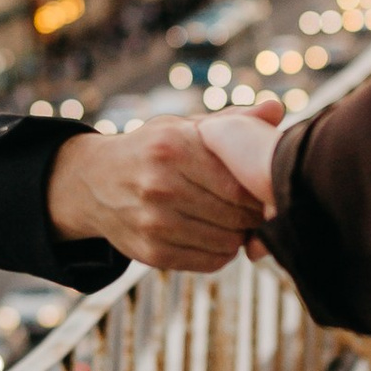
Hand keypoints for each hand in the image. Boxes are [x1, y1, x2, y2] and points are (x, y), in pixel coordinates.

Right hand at [45, 118, 274, 272]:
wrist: (93, 182)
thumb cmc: (151, 150)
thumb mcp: (182, 127)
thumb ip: (230, 121)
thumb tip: (277, 109)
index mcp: (172, 147)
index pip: (237, 184)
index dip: (261, 193)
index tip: (268, 190)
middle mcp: (160, 185)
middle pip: (235, 215)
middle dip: (255, 216)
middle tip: (261, 211)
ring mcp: (153, 223)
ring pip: (225, 242)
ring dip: (240, 235)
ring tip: (238, 222)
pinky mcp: (150, 253)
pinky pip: (209, 262)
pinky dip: (221, 252)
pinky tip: (217, 236)